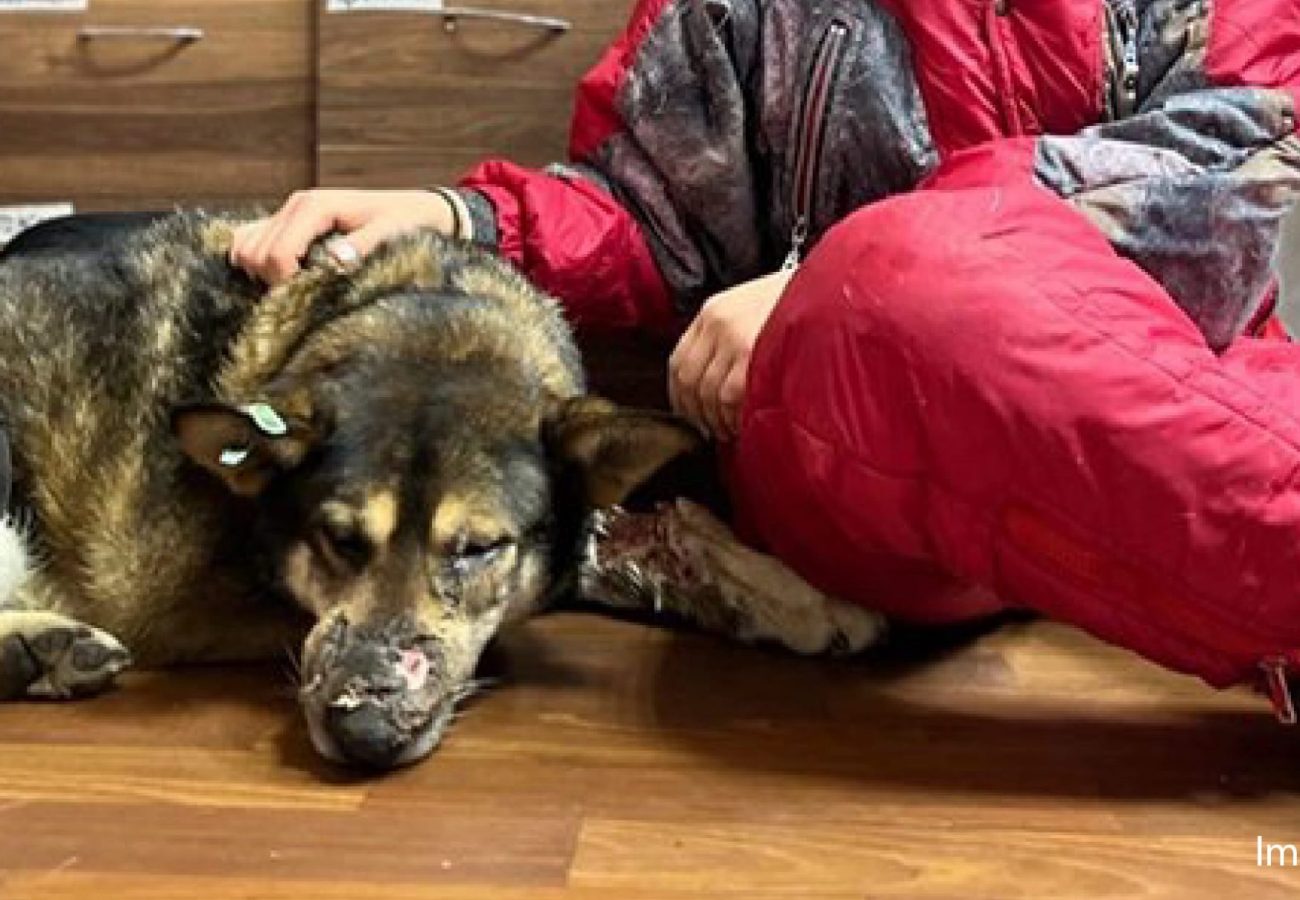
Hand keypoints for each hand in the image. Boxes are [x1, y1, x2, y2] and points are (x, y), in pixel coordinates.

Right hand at [229, 188, 456, 284]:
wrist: (417, 209)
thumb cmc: (407, 221)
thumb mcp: (391, 234)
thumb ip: (363, 246)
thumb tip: (336, 261)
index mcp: (315, 206)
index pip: (276, 254)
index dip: (283, 286)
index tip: (304, 304)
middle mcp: (295, 206)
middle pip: (252, 253)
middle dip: (271, 283)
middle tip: (302, 299)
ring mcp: (288, 214)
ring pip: (245, 247)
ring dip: (261, 275)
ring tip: (294, 290)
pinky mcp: (289, 225)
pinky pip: (253, 242)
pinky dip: (258, 265)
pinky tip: (285, 281)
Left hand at [668, 269, 793, 440]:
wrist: (829, 286)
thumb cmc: (796, 303)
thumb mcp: (751, 309)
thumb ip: (728, 339)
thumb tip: (711, 385)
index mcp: (712, 311)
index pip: (677, 361)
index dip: (679, 396)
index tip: (689, 413)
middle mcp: (717, 322)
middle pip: (688, 380)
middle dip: (696, 413)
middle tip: (710, 429)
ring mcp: (733, 337)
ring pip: (707, 392)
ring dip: (715, 419)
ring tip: (729, 430)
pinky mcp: (751, 352)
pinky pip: (729, 396)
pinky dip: (732, 417)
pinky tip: (743, 424)